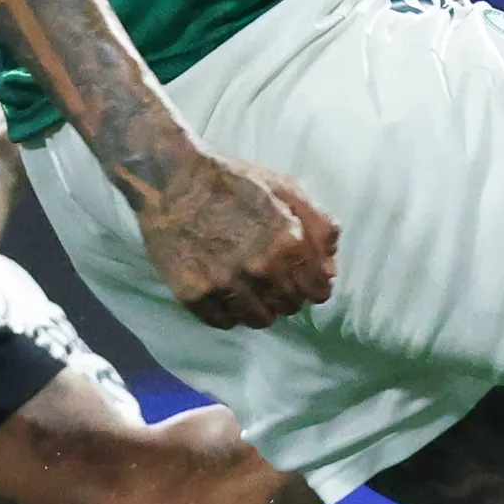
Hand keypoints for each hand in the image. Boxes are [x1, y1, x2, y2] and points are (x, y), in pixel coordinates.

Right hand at [138, 150, 339, 329]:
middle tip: (270, 275)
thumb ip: (319, 226)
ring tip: (248, 285)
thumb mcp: (286, 188)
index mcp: (288, 242)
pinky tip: (224, 290)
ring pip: (259, 320)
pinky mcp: (195, 296)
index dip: (312, 285)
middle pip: (290, 306)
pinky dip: (228, 311)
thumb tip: (330, 270)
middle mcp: (260, 269)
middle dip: (286, 293)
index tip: (300, 278)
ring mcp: (226, 285)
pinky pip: (224, 322)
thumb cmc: (234, 181)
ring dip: (259, 306)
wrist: (172, 180)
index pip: (318, 291)